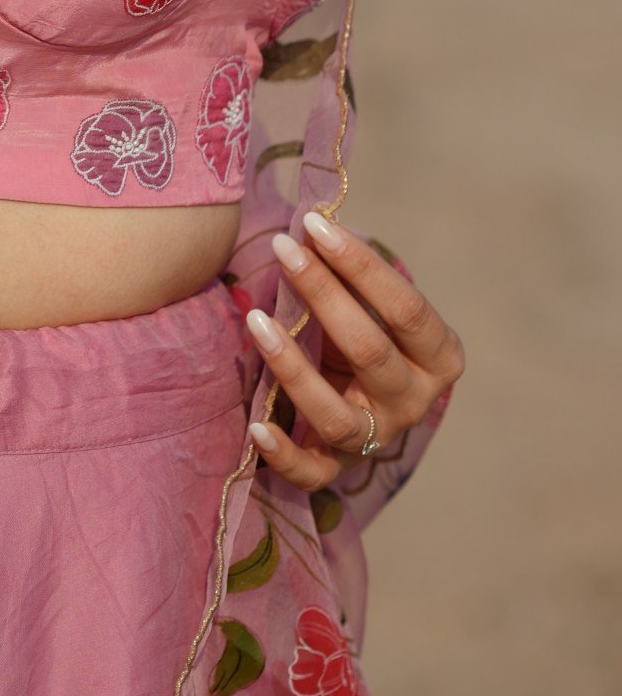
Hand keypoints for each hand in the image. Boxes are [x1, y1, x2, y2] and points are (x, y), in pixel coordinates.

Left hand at [243, 210, 463, 490]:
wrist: (365, 400)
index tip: (315, 224)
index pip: (406, 309)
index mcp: (439, 356)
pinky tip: (256, 425)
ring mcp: (376, 439)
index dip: (360, 264)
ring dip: (292, 367)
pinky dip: (283, 453)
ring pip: (336, 414)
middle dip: (323, 293)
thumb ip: (351, 275)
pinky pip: (312, 473)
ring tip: (256, 320)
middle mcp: (414, 402)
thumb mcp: (373, 306)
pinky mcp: (338, 468)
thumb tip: (311, 222)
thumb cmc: (365, 333)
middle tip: (284, 249)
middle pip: (370, 350)